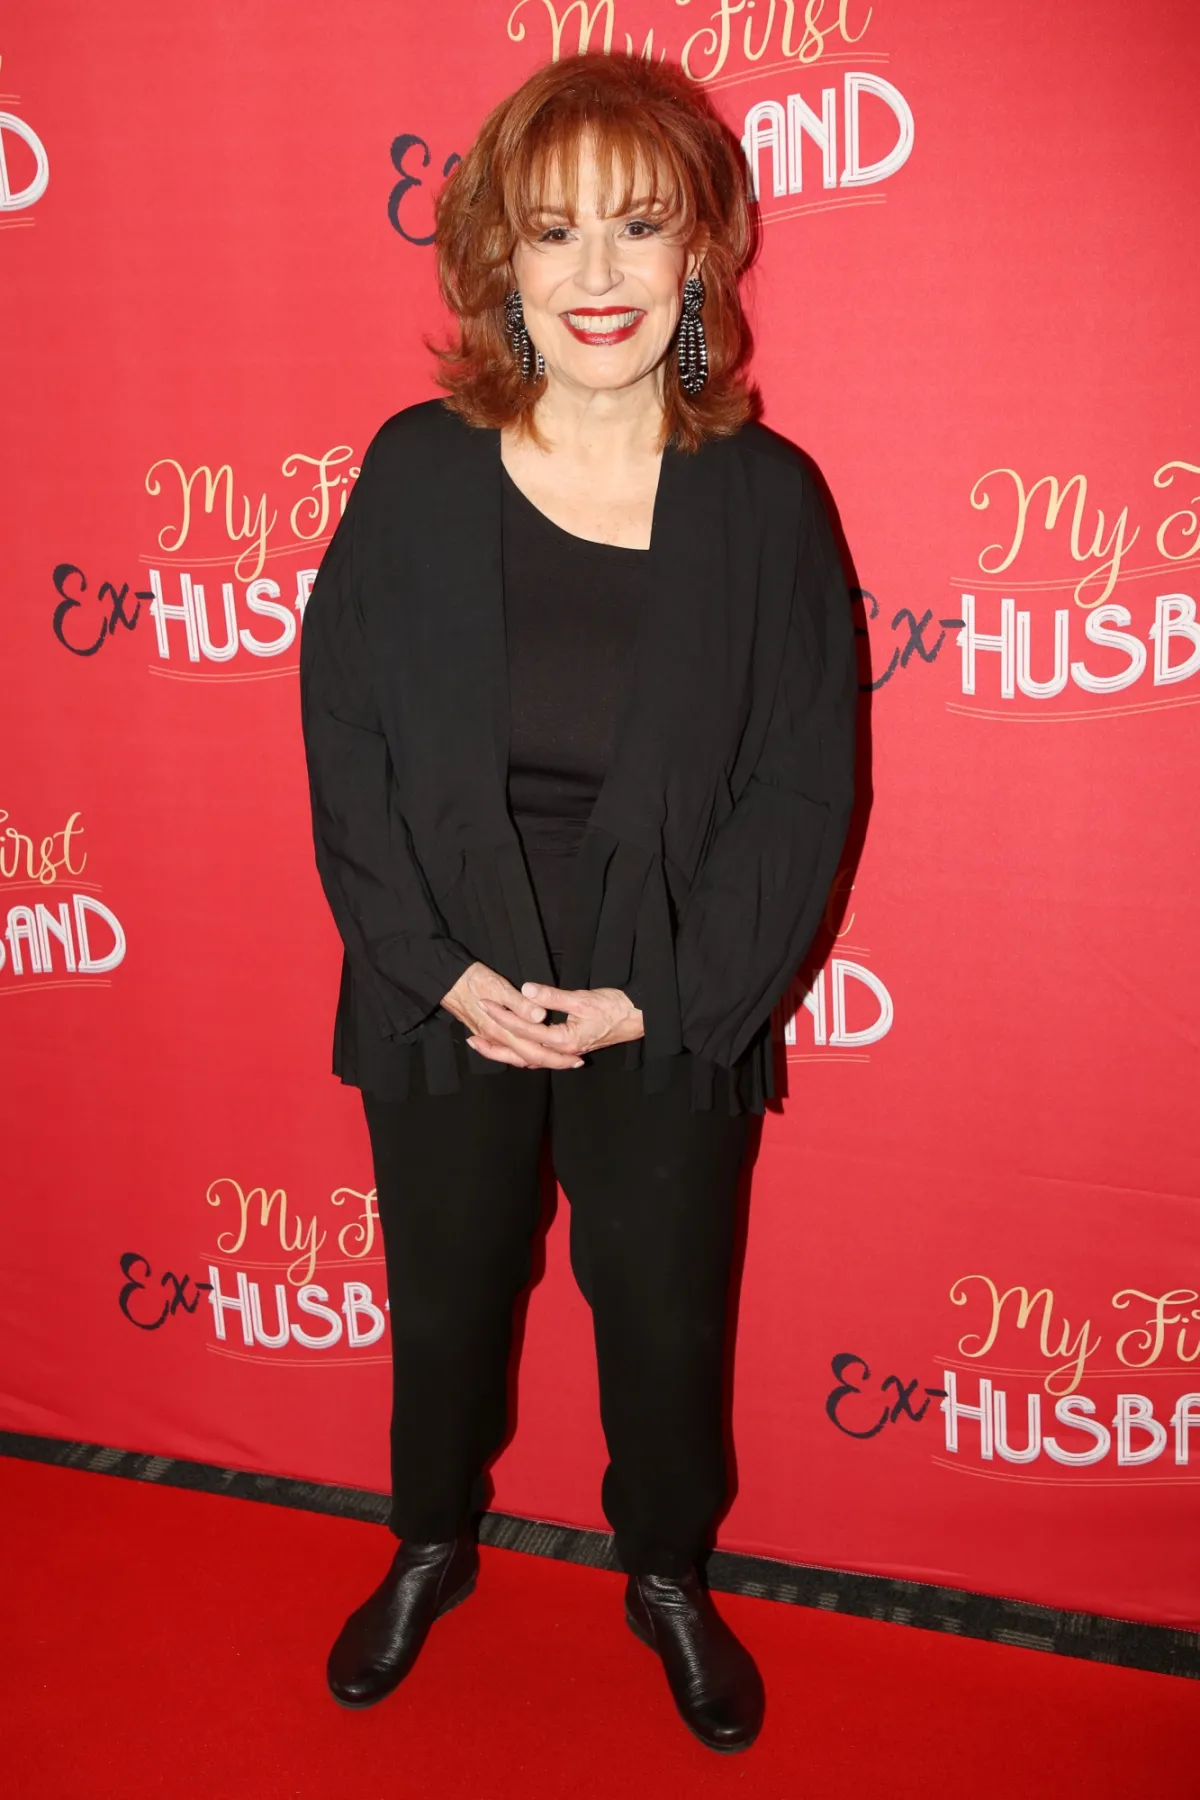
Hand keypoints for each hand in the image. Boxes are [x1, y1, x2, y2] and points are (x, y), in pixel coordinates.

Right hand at [440, 961, 585, 1069]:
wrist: (445, 981)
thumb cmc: (472, 980)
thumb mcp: (499, 987)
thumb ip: (520, 1004)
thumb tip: (540, 1017)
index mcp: (503, 1030)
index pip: (535, 1052)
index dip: (558, 1058)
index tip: (577, 1058)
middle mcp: (496, 1039)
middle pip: (529, 1059)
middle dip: (554, 1063)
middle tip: (575, 1062)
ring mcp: (489, 1038)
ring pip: (517, 1057)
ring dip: (538, 1060)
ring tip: (558, 1058)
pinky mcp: (484, 1033)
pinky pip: (506, 1050)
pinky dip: (520, 1055)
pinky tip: (527, 1051)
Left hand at [476, 981, 643, 1063]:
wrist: (639, 1017)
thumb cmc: (615, 1008)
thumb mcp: (582, 998)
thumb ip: (552, 996)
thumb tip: (526, 990)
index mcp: (563, 1040)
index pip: (524, 1029)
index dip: (503, 1015)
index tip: (485, 1003)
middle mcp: (562, 1051)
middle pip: (521, 1053)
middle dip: (495, 1045)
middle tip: (471, 1038)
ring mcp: (566, 1053)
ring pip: (529, 1058)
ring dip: (506, 1053)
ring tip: (484, 1047)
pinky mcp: (569, 1048)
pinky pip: (539, 1055)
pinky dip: (523, 1052)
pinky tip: (514, 1049)